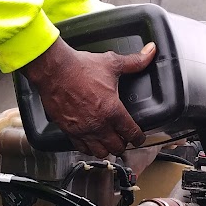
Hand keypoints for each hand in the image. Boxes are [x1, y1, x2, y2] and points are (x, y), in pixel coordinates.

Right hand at [22, 38, 155, 155]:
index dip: (139, 138)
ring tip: (108, 142)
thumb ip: (134, 62)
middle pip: (117, 147)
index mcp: (113, 111)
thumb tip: (150, 52)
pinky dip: (88, 147)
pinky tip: (90, 141)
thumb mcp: (112, 63)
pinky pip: (81, 148)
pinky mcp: (68, 130)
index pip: (132, 134)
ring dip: (106, 149)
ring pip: (100, 152)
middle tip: (123, 138)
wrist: (54, 70)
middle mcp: (99, 124)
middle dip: (123, 144)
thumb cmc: (80, 68)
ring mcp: (83, 130)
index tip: (139, 138)